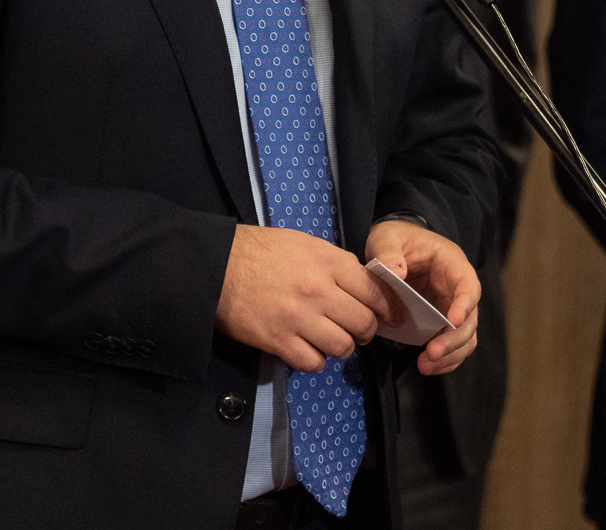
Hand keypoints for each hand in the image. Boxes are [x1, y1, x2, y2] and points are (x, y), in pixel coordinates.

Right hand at [216, 226, 388, 373]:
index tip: (388, 315)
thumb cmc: (262, 250)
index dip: (386, 307)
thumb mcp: (307, 244)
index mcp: (328, 262)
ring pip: (342, 347)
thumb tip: (362, 281)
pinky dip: (316, 359)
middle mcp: (318, 291)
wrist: (218, 265)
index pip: (374, 292)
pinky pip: (313, 362)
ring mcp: (299, 318)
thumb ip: (337, 263)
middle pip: (363, 323)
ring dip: (342, 346)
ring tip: (333, 340)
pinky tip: (309, 348)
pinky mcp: (279, 341)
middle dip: (366, 330)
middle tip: (358, 330)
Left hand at [363, 220, 480, 374]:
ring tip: (425, 365)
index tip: (452, 321)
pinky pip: (452, 346)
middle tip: (431, 352)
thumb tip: (396, 272)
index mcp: (451, 263)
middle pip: (470, 318)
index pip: (467, 284)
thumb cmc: (395, 238)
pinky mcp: (441, 323)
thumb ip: (389, 252)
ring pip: (465, 337)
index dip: (465, 303)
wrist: (395, 247)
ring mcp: (451, 307)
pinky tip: (426, 366)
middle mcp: (457, 288)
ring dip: (451, 354)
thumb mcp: (387, 237)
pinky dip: (444, 360)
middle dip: (454, 339)